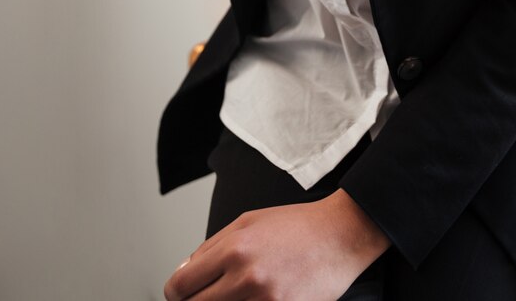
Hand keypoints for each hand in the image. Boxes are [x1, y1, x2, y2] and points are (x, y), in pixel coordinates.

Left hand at [163, 188, 390, 299]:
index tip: (180, 293)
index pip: (181, 285)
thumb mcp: (247, 222)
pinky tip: (249, 299)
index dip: (176, 291)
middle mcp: (246, 277)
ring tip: (231, 294)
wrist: (340, 235)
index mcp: (234, 248)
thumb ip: (211, 247)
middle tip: (204, 295)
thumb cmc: (297, 226)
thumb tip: (184, 272)